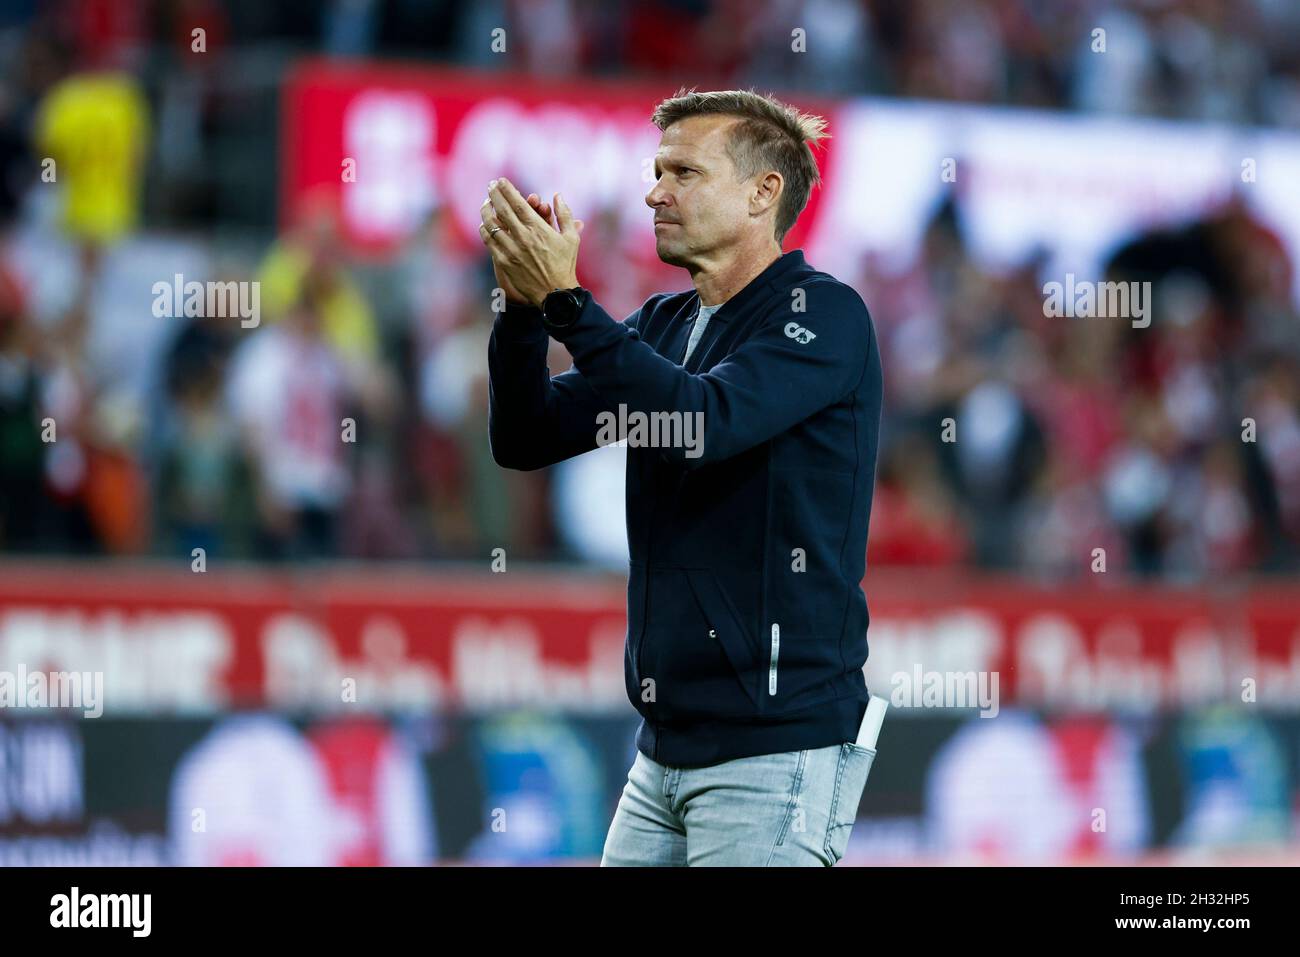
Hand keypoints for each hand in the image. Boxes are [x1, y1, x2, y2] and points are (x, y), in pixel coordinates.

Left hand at [481, 177, 581, 307]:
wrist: (555, 293)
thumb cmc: (565, 264)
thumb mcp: (571, 237)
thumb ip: (564, 214)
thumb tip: (557, 195)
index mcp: (538, 229)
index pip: (518, 204)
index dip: (507, 190)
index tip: (501, 181)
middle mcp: (522, 237)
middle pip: (502, 210)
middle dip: (495, 195)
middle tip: (490, 185)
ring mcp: (511, 250)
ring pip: (492, 225)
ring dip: (486, 211)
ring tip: (485, 203)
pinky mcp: (504, 262)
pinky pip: (489, 242)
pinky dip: (485, 230)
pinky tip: (484, 224)